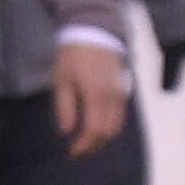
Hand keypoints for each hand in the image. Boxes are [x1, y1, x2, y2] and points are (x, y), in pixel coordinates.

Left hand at [52, 40, 127, 157]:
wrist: (95, 32)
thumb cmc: (73, 56)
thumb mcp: (61, 80)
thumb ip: (64, 107)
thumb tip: (67, 132)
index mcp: (95, 95)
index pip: (93, 130)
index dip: (83, 146)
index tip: (72, 153)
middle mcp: (112, 97)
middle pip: (108, 132)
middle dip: (94, 146)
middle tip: (78, 151)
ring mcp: (121, 93)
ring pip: (117, 126)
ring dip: (102, 138)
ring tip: (87, 141)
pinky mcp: (124, 90)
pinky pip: (120, 116)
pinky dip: (110, 127)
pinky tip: (97, 126)